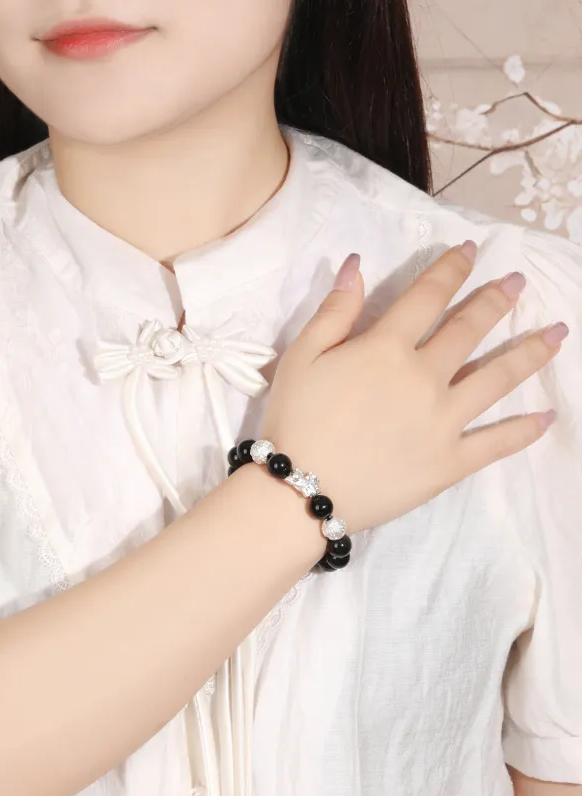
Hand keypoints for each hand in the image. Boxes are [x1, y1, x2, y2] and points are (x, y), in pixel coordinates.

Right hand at [261, 242, 565, 533]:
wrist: (300, 490)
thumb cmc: (294, 419)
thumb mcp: (300, 357)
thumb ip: (334, 311)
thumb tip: (356, 264)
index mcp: (387, 348)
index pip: (427, 296)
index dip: (450, 270)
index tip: (470, 252)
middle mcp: (425, 377)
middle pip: (469, 330)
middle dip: (495, 301)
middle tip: (518, 283)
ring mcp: (444, 421)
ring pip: (497, 379)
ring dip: (529, 352)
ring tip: (557, 333)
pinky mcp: (450, 462)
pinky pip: (495, 443)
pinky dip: (524, 430)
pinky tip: (547, 416)